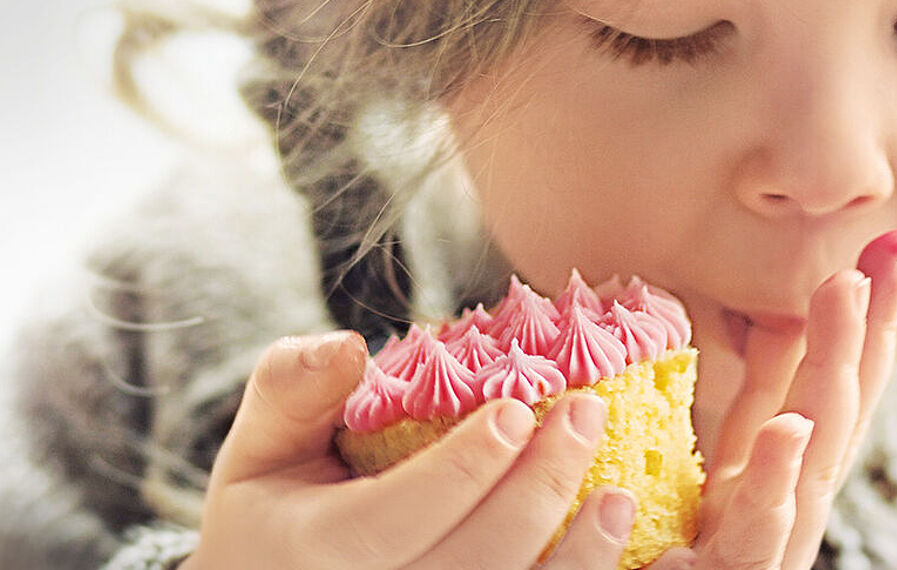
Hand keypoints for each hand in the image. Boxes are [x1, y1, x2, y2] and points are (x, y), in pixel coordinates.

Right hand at [181, 332, 637, 568]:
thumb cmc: (273, 520)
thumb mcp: (258, 451)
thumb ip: (290, 390)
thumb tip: (350, 347)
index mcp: (317, 554)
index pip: (397, 516)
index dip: (463, 467)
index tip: (516, 410)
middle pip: (476, 564)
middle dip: (539, 488)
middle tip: (585, 413)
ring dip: (581, 557)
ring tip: (618, 497)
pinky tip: (638, 556)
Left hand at [651, 230, 896, 568]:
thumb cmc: (706, 540)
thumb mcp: (736, 455)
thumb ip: (762, 391)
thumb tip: (786, 313)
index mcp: (795, 460)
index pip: (840, 375)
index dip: (871, 313)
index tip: (896, 241)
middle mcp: (798, 494)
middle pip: (841, 402)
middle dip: (867, 323)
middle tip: (889, 248)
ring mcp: (776, 536)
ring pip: (816, 453)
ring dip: (834, 371)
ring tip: (846, 295)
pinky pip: (758, 527)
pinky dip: (779, 477)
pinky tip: (791, 429)